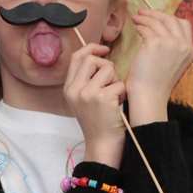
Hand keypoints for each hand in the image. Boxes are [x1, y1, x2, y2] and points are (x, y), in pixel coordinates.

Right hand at [63, 43, 126, 167]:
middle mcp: (74, 89)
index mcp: (68, 88)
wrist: (102, 144)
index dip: (91, 48)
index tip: (104, 49)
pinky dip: (123, 92)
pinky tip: (118, 105)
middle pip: (91, 59)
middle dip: (107, 66)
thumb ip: (85, 80)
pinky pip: (119, 83)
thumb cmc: (98, 121)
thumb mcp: (83, 100)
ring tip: (114, 96)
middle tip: (111, 81)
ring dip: (116, 80)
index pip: (76, 57)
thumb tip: (100, 56)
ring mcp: (87, 94)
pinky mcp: (102, 98)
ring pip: (108, 68)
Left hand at [124, 9, 192, 123]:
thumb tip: (162, 36)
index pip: (184, 26)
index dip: (170, 19)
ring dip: (146, 17)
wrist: (149, 96)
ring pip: (158, 22)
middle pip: (172, 20)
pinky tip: (135, 26)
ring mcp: (171, 43)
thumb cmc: (155, 85)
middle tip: (143, 13)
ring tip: (136, 18)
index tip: (158, 18)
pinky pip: (147, 28)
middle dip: (156, 14)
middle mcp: (183, 45)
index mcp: (189, 51)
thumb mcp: (171, 65)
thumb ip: (172, 50)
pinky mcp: (155, 43)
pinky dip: (141, 24)